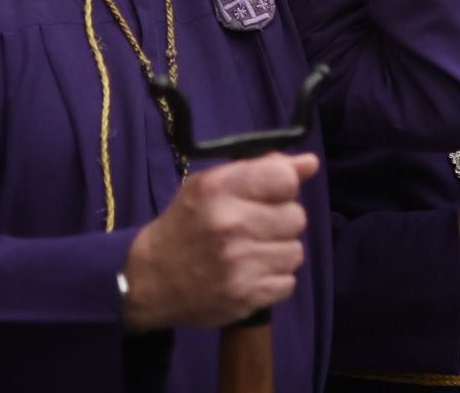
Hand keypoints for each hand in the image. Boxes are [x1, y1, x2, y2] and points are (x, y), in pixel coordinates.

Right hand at [120, 151, 318, 332]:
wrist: (148, 281)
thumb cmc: (185, 224)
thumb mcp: (212, 185)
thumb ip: (263, 169)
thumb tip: (310, 163)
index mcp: (219, 188)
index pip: (285, 179)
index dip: (283, 188)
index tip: (268, 197)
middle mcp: (230, 223)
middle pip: (297, 217)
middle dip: (281, 222)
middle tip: (256, 229)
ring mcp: (239, 263)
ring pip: (296, 252)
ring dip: (279, 253)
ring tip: (253, 253)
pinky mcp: (245, 296)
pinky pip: (288, 283)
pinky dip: (274, 280)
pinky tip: (251, 275)